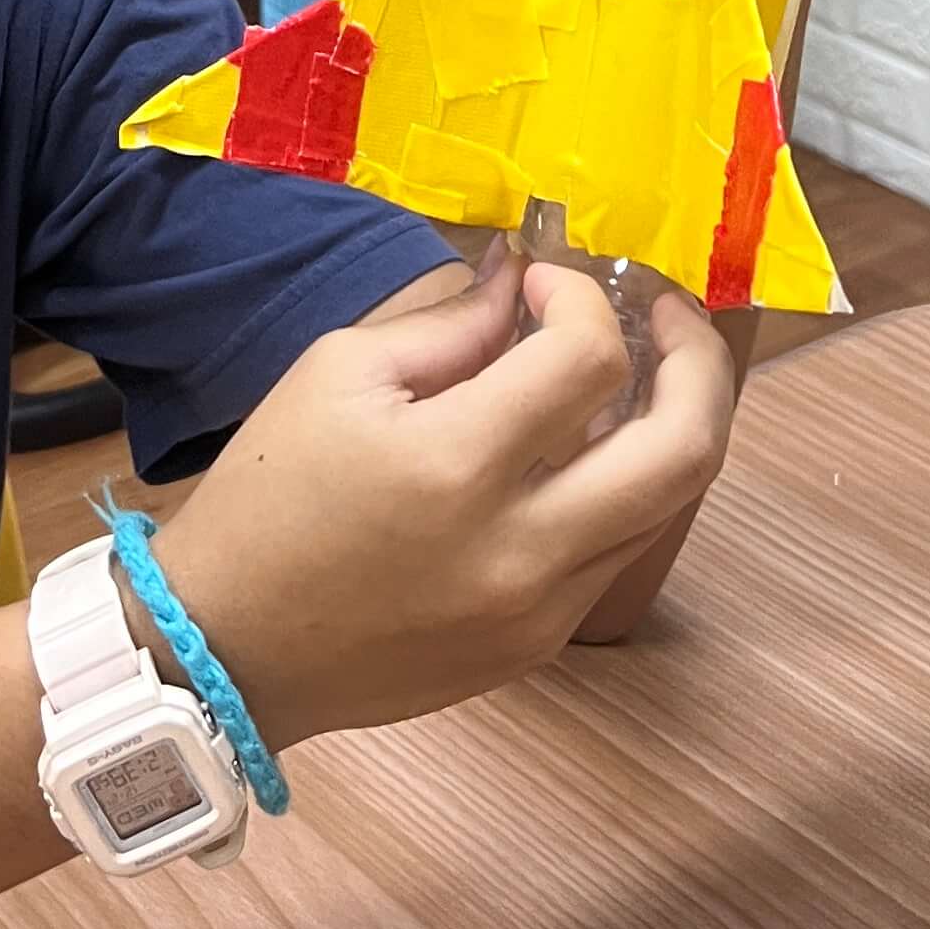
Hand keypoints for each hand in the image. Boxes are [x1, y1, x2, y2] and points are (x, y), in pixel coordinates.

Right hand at [149, 250, 733, 750]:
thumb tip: (524, 279)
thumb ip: (451, 325)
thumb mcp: (339, 375)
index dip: (579, 298)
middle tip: (665, 311)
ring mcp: (540, 611)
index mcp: (457, 466)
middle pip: (684, 449)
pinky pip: (618, 552)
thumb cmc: (270, 496)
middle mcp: (521, 548)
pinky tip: (586, 448)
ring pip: (669, 507)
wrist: (230, 649)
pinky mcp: (537, 647)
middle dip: (699, 361)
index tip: (542, 282)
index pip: (588, 359)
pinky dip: (623, 488)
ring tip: (640, 372)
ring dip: (671, 424)